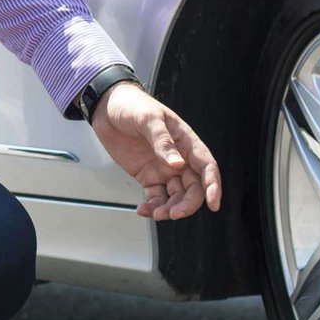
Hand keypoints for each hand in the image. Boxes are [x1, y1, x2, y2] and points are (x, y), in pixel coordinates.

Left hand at [88, 81, 221, 219]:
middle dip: (187, 204)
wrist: (106, 108)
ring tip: (156, 214)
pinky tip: (144, 209)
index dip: (213, 186)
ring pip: (176, 196)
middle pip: (193, 188)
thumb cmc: (132, 106)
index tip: (213, 204)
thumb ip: (162, 141)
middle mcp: (179, 158)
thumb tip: (177, 164)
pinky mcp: (148, 176)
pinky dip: (152, 207)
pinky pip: (156, 197)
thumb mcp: (148, 119)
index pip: (207, 167)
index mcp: (186, 141)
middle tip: (174, 214)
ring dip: (169, 209)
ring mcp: (163, 169)